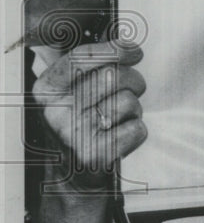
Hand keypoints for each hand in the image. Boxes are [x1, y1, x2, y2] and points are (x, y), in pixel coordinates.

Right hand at [32, 41, 147, 185]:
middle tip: (127, 92)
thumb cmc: (80, 127)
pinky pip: (138, 128)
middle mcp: (56, 111)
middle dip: (132, 81)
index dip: (113, 50)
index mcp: (47, 90)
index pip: (81, 57)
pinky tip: (119, 137)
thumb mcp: (74, 93)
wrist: (73, 177)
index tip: (134, 50)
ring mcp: (74, 134)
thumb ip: (92, 67)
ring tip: (116, 120)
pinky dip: (137, 131)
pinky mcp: (95, 155)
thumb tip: (126, 45)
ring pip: (129, 102)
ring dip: (133, 109)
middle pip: (113, 76)